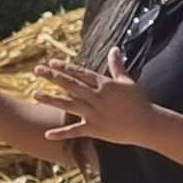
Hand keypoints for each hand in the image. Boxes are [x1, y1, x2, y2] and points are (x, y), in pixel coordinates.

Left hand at [34, 51, 156, 147]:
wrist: (148, 124)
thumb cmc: (139, 101)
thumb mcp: (128, 81)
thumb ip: (117, 65)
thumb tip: (115, 48)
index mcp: (104, 85)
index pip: (81, 73)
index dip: (65, 67)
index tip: (51, 61)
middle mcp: (97, 97)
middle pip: (71, 85)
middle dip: (53, 77)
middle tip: (37, 70)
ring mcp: (95, 114)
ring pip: (69, 105)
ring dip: (51, 99)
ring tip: (34, 94)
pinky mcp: (96, 129)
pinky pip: (76, 131)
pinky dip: (62, 133)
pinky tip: (47, 134)